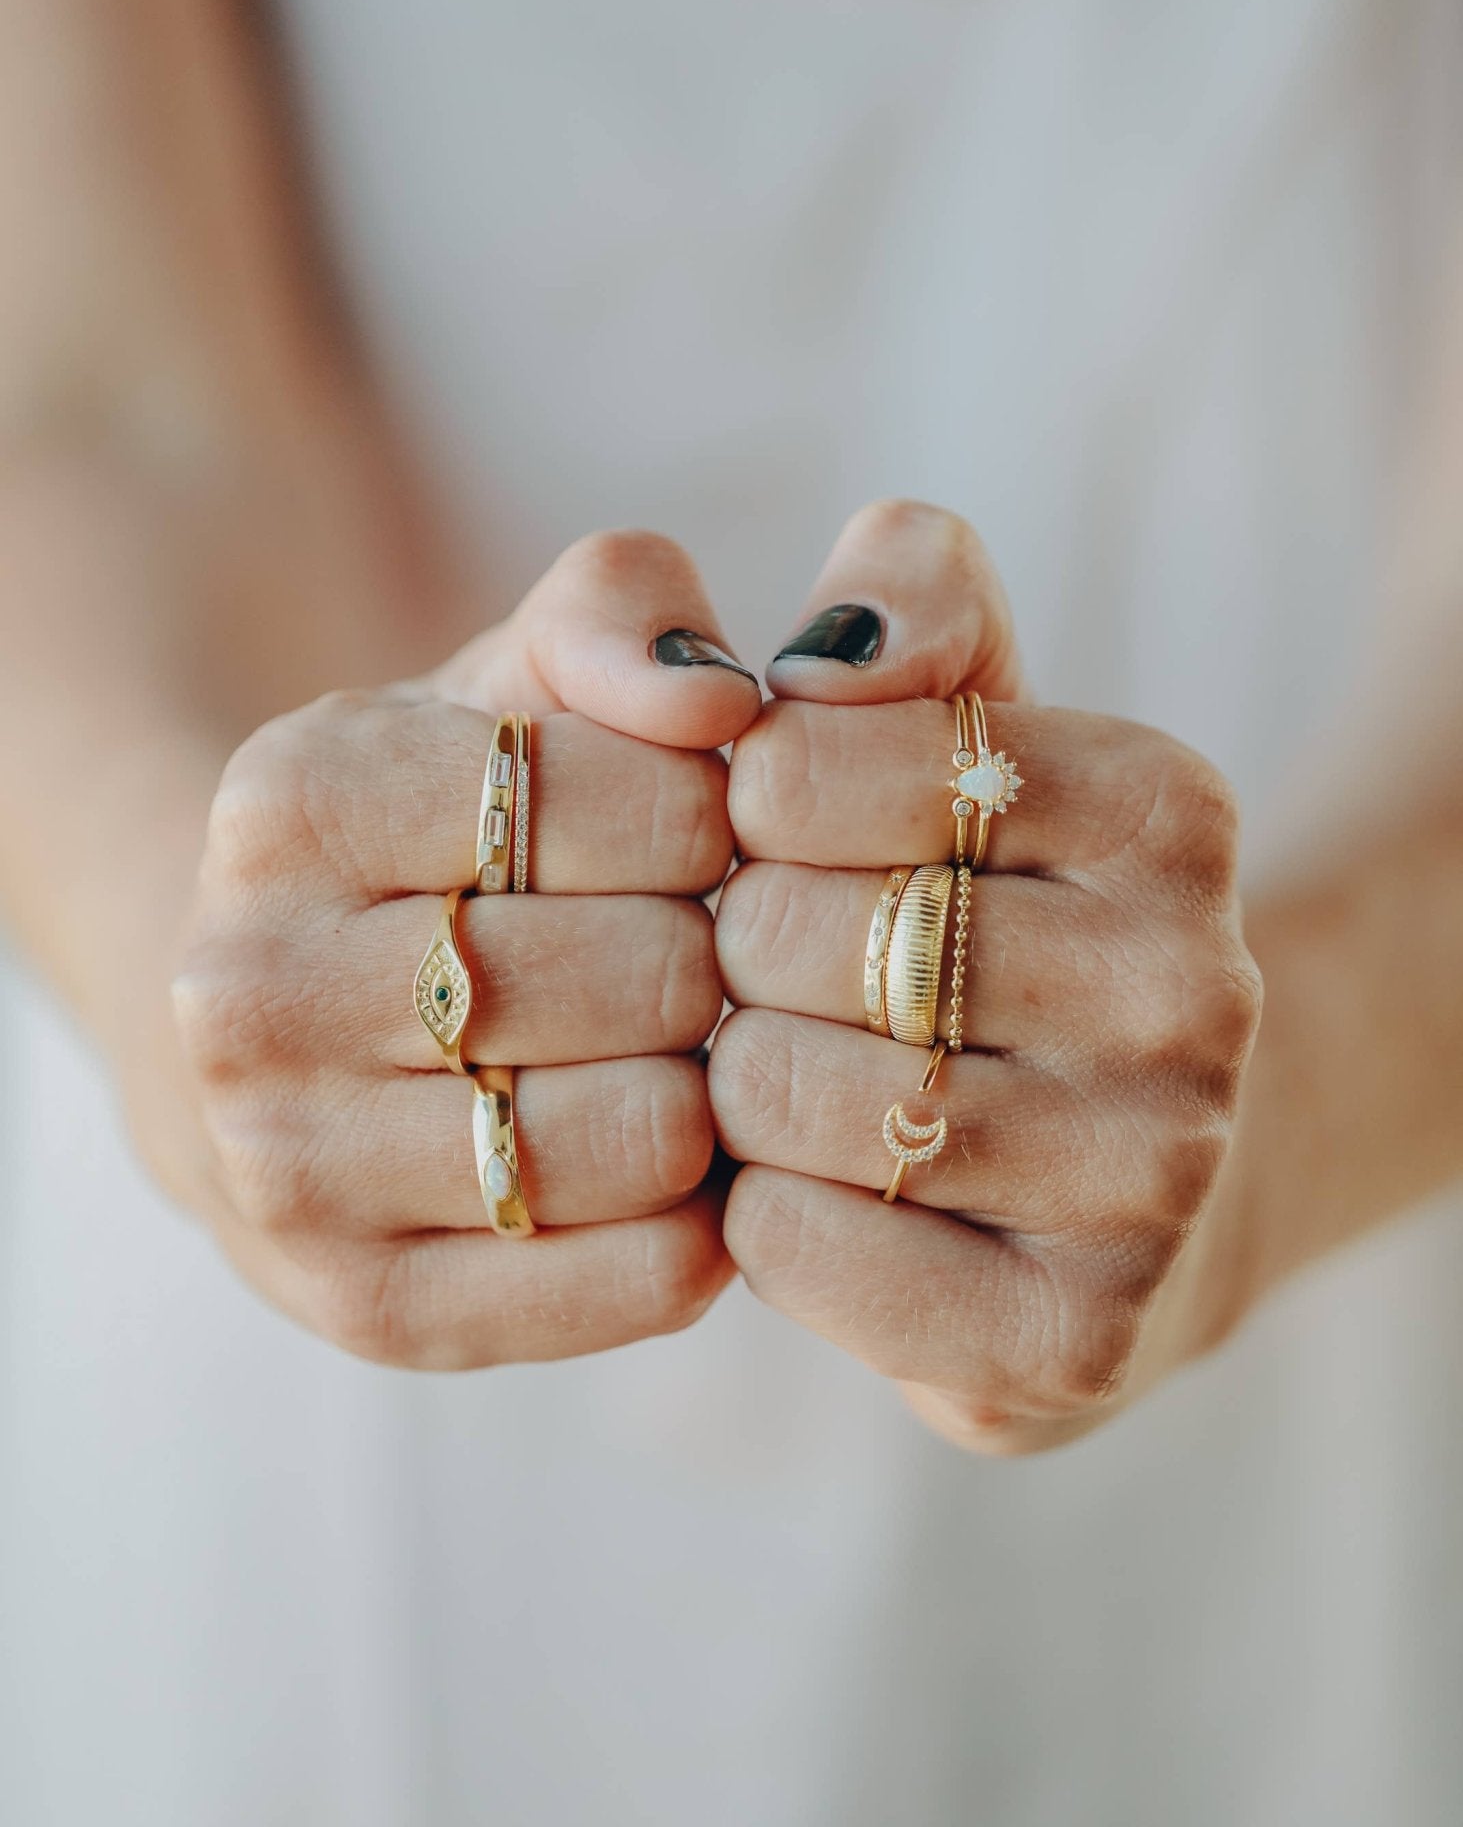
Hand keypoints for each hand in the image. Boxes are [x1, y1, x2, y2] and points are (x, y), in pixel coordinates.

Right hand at [170, 533, 761, 1365]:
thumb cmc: (438, 830)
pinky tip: (679, 1160)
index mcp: (289, 802)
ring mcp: (293, 1168)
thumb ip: (619, 614)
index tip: (694, 831)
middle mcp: (254, 992)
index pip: (621, 801)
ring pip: (647, 1136)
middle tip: (697, 950)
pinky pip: (640, 1278)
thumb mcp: (509, 680)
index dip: (711, 815)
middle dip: (714, 954)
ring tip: (680, 1050)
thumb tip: (721, 701)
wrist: (275, 1019)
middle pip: (647, 975)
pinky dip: (705, 1218)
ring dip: (715, 1090)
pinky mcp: (368, 1308)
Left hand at [712, 503, 1262, 1453]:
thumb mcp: (966, 718)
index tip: (770, 833)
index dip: (742, 806)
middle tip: (768, 972)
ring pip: (793, 1097)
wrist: (1115, 1171)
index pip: (813, 762)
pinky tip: (806, 1189)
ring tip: (781, 1074)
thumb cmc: (991, 911)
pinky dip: (752, 1215)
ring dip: (735, 1085)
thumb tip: (825, 655)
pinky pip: (794, 1250)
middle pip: (796, 936)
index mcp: (1163, 806)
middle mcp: (1196, 989)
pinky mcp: (1079, 1334)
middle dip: (733, 951)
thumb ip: (907, 595)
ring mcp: (1157, 1176)